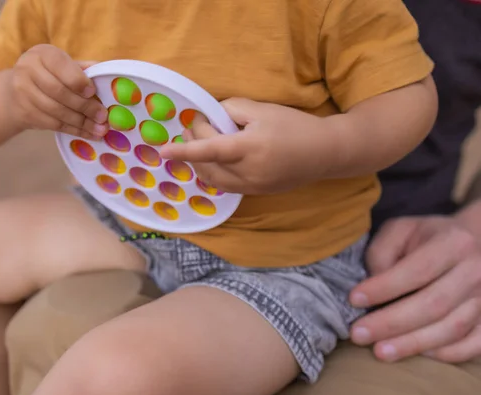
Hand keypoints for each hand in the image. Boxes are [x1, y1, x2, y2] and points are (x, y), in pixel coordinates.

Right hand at [9, 44, 107, 138]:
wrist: (15, 93)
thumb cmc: (48, 76)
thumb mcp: (63, 66)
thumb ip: (82, 69)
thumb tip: (106, 74)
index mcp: (43, 54)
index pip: (61, 66)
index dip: (78, 81)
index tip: (93, 92)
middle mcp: (28, 69)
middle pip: (59, 91)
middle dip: (84, 106)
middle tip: (102, 116)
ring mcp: (23, 92)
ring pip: (56, 111)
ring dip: (81, 122)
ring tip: (99, 129)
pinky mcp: (24, 112)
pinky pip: (52, 124)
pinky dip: (73, 130)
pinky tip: (88, 134)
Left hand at [159, 98, 327, 194]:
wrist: (325, 153)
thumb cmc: (294, 126)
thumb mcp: (262, 110)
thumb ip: (231, 110)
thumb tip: (211, 118)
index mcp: (249, 148)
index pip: (209, 150)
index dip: (184, 151)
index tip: (161, 152)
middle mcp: (247, 172)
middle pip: (207, 163)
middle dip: (195, 143)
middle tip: (199, 124)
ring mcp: (251, 187)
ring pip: (212, 178)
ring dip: (201, 162)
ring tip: (203, 141)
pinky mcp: (255, 193)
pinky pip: (225, 185)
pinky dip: (214, 171)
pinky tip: (217, 158)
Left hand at [349, 215, 480, 362]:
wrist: (474, 243)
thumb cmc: (427, 238)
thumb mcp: (400, 230)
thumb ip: (382, 252)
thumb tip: (372, 287)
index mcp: (453, 243)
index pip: (417, 270)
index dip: (384, 288)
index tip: (354, 299)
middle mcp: (476, 271)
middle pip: (434, 304)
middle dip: (391, 323)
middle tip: (358, 334)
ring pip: (452, 328)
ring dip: (412, 344)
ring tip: (379, 351)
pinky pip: (472, 345)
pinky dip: (443, 354)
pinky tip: (415, 354)